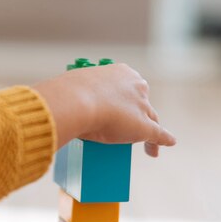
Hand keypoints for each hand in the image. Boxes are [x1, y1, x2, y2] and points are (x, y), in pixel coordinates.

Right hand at [33, 63, 175, 156]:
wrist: (76, 101)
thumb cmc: (69, 93)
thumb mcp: (74, 88)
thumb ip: (76, 95)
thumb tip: (60, 103)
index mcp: (121, 72)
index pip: (128, 88)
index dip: (125, 100)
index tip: (117, 109)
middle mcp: (136, 86)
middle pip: (142, 103)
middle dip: (137, 114)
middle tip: (126, 127)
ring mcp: (142, 106)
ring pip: (151, 120)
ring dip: (149, 134)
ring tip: (145, 147)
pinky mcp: (144, 126)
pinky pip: (157, 135)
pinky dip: (160, 142)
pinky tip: (159, 149)